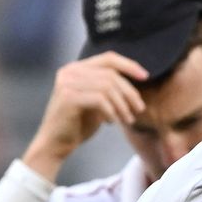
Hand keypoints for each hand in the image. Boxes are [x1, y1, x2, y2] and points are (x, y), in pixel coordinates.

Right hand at [22, 51, 147, 180]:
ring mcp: (67, 83)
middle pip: (111, 74)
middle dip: (130, 93)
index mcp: (77, 68)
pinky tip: (112, 122)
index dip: (129, 65)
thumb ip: (110, 86)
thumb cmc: (79, 122)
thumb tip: (138, 78)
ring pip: (108, 87)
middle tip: (139, 109)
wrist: (57, 143)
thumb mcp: (98, 100)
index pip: (108, 58)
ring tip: (127, 119)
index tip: (145, 77)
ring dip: (123, 105)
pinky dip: (111, 111)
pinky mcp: (68, 97)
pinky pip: (100, 100)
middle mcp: (70, 71)